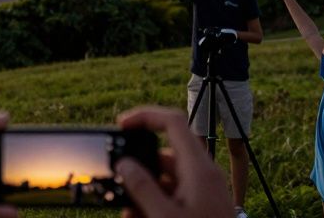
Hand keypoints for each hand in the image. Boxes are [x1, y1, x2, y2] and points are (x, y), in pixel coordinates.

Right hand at [115, 107, 232, 217]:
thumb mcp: (166, 217)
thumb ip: (142, 188)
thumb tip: (125, 164)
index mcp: (199, 168)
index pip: (173, 122)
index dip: (145, 116)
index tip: (121, 124)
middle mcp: (203, 174)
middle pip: (165, 155)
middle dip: (140, 168)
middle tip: (119, 182)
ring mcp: (204, 191)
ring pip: (168, 178)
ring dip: (145, 191)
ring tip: (129, 213)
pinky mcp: (203, 206)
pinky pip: (175, 195)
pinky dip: (156, 203)